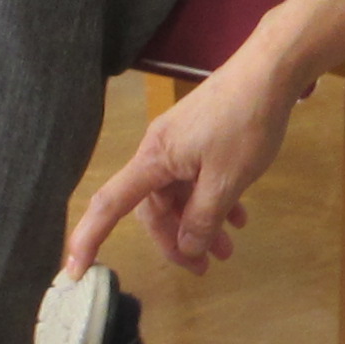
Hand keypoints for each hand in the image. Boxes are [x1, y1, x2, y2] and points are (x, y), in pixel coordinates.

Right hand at [67, 42, 302, 277]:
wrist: (270, 71)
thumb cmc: (245, 124)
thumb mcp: (227, 180)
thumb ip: (204, 217)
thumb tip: (187, 248)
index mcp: (154, 159)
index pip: (110, 205)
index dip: (89, 239)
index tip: (75, 272)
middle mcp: (159, 151)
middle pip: (153, 207)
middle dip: (174, 240)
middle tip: (202, 268)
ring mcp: (180, 143)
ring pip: (179, 195)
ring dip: (200, 223)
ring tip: (227, 250)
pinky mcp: (201, 137)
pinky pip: (197, 178)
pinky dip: (213, 200)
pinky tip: (239, 217)